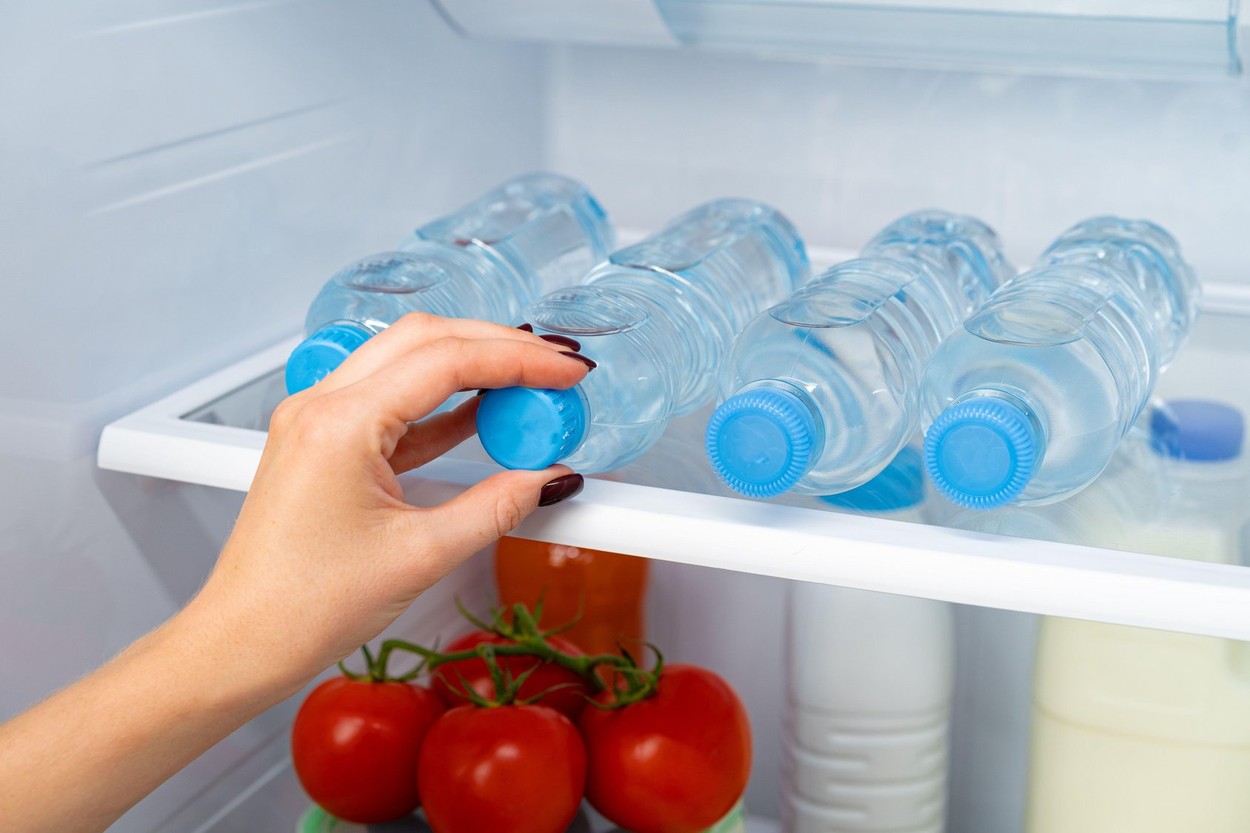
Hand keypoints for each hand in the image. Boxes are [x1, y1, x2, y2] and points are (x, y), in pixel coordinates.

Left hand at [183, 313, 592, 698]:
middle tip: (555, 369)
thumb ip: (496, 507)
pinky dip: (441, 401)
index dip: (518, 360)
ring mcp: (317, 419)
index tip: (566, 373)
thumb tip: (548, 479)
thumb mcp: (421, 556)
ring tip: (528, 389)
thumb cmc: (303, 607)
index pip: (446, 361)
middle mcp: (321, 406)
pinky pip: (391, 399)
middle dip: (498, 345)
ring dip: (470, 366)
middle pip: (425, 339)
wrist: (241, 643)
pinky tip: (481, 414)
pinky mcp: (322, 441)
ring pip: (406, 360)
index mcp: (339, 424)